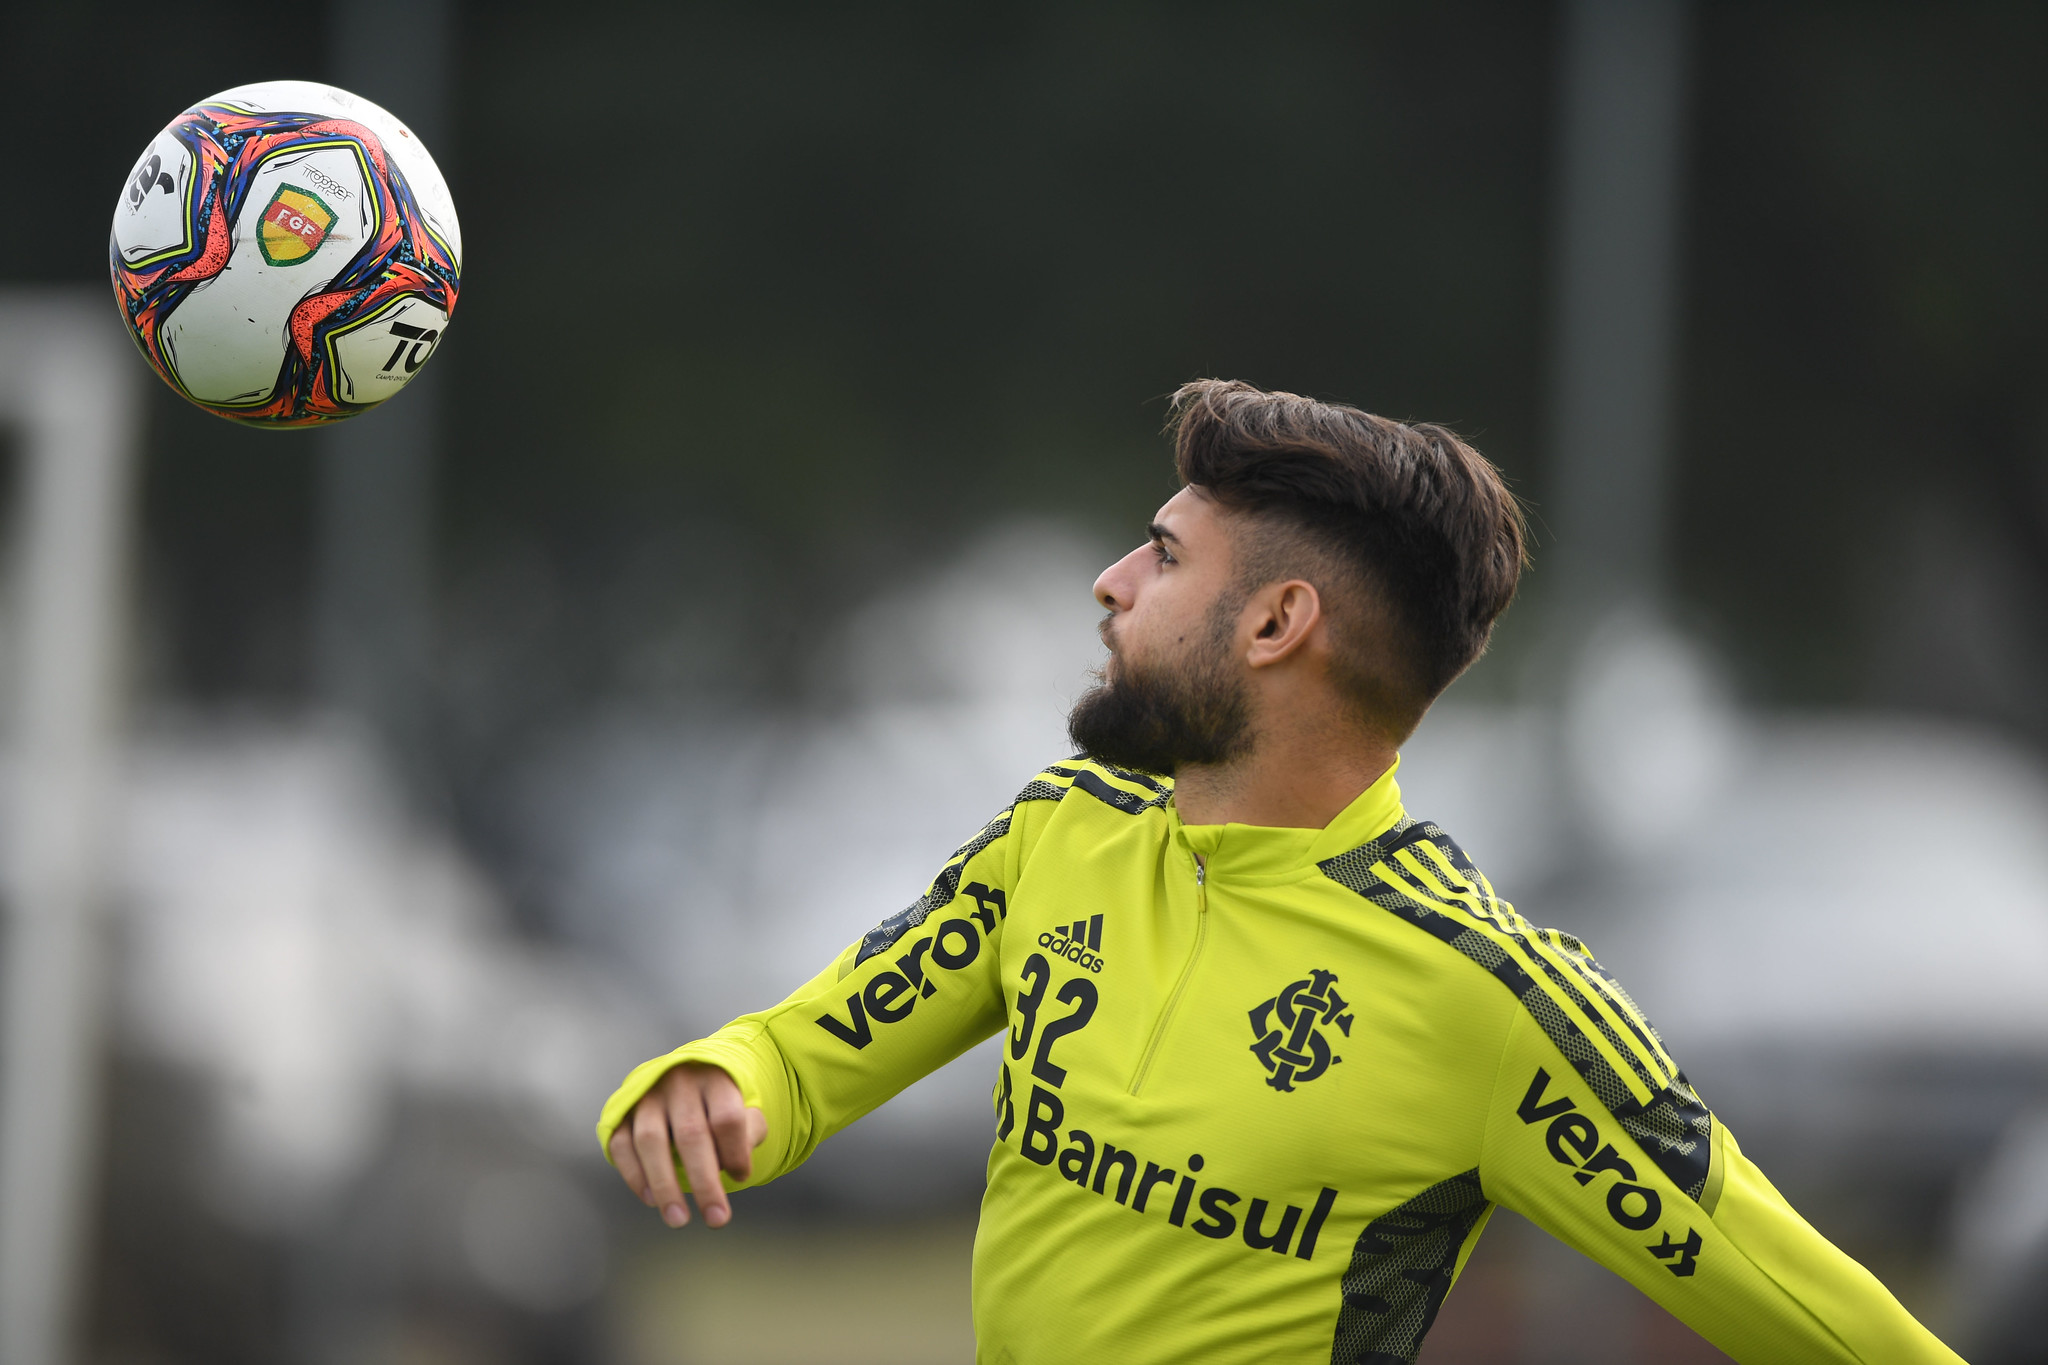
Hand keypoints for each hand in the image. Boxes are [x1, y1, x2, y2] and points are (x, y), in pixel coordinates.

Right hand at [608, 1062, 766, 1227]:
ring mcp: (647, 1095)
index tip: (742, 1176)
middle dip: (704, 1183)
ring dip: (665, 1185)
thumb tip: (735, 1165)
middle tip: (716, 1219)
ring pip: (650, 1140)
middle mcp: (679, 1082)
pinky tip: (652, 1199)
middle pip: (691, 1134)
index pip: (727, 1117)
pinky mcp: (622, 1111)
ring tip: (678, 1218)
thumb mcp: (745, 1107)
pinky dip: (634, 1175)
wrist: (685, 1077)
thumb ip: (749, 1131)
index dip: (736, 1152)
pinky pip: (621, 1145)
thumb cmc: (718, 1102)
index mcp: (715, 1077)